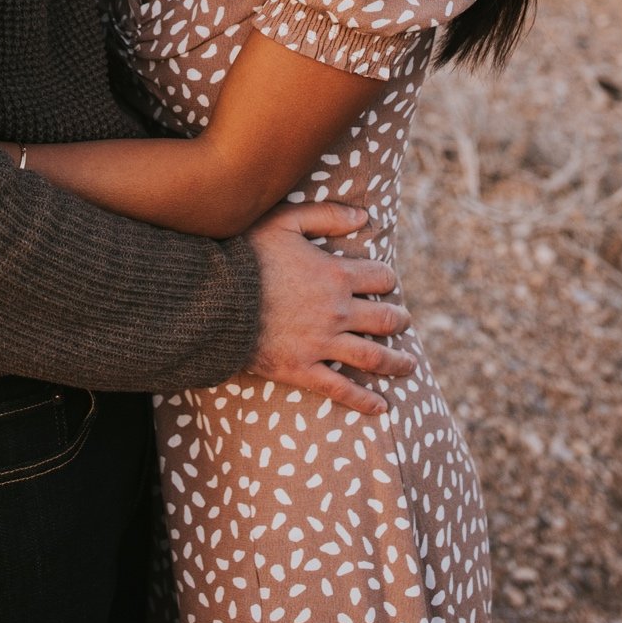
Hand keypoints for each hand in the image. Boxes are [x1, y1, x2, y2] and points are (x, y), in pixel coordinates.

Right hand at [249, 201, 414, 416]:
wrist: (214, 298)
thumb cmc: (247, 254)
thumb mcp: (285, 220)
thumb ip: (326, 215)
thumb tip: (363, 217)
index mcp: (336, 275)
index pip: (381, 277)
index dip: (387, 278)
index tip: (386, 282)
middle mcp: (337, 312)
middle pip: (384, 319)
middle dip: (398, 320)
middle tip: (403, 321)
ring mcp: (322, 344)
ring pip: (372, 357)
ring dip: (395, 362)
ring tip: (408, 365)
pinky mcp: (302, 370)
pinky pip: (341, 389)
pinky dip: (364, 400)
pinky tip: (381, 407)